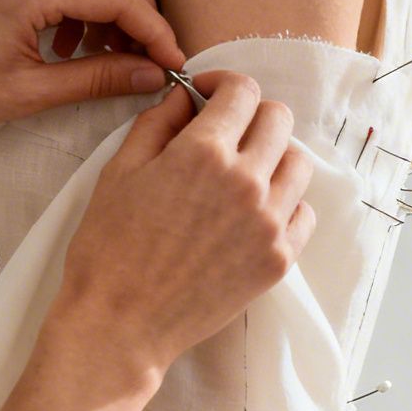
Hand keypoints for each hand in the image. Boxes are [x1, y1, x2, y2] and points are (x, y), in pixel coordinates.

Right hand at [50, 71, 314, 380]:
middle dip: (251, 115)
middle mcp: (246, 182)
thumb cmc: (108, 250)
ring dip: (273, 157)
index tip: (207, 96)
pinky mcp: (279, 260)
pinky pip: (303, 213)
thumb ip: (157, 124)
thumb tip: (184, 98)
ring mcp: (269, 223)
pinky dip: (286, 204)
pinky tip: (255, 212)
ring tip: (243, 174)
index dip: (223, 84)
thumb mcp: (118, 172)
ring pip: (298, 164)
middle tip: (226, 132)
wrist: (120, 326)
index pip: (242, 91)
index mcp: (204, 152)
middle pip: (279, 120)